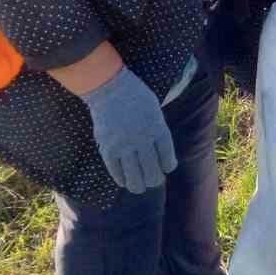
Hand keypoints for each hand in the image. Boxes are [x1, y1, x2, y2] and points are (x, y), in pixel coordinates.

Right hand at [81, 66, 176, 193]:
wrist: (109, 87)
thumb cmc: (136, 96)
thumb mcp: (155, 110)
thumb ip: (158, 130)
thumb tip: (160, 152)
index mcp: (158, 129)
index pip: (167, 158)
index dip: (168, 166)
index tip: (166, 168)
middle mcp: (142, 139)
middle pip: (152, 171)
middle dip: (154, 180)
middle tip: (153, 180)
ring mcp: (124, 145)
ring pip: (134, 176)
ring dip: (138, 185)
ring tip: (139, 187)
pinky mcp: (107, 148)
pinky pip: (115, 171)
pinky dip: (121, 179)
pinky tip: (124, 182)